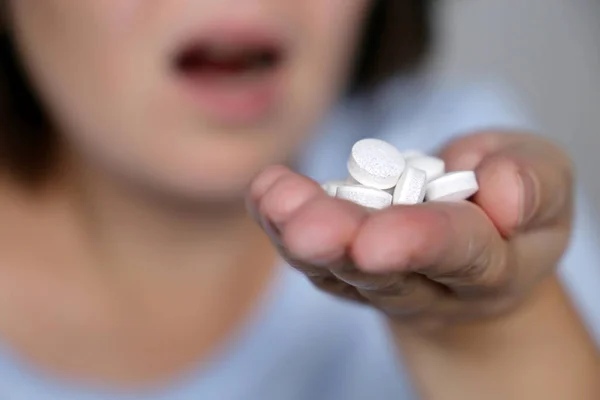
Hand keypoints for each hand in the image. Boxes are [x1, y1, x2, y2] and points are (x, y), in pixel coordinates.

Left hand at [246, 131, 572, 331]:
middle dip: (344, 246)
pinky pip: (310, 254)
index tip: (378, 238)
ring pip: (336, 268)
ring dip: (300, 235)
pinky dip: (282, 222)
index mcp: (490, 267)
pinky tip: (265, 193)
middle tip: (307, 227)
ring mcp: (379, 279)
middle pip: (382, 272)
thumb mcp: (545, 182)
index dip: (420, 243)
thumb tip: (502, 193)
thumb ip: (532, 184)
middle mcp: (428, 285)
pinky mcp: (344, 266)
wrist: (478, 239)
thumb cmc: (513, 206)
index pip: (457, 254)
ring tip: (274, 198)